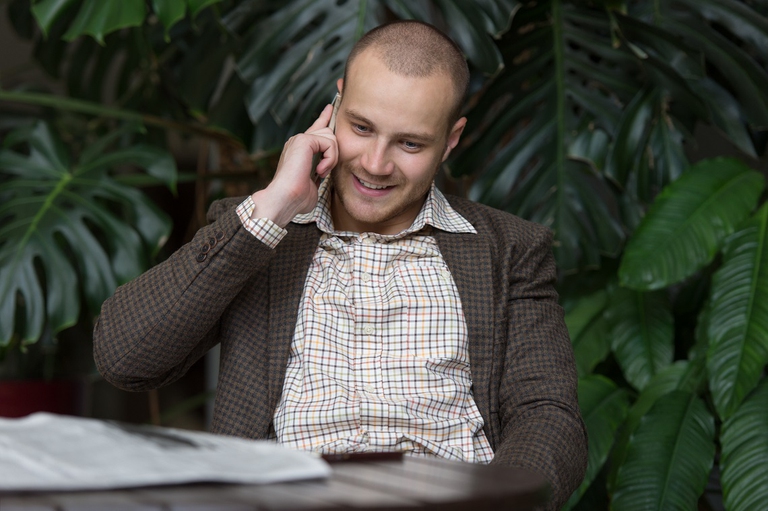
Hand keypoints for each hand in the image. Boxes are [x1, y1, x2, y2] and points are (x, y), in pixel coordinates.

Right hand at [249, 104, 337, 226]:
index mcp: (300, 150)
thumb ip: (320, 173)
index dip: (324, 117)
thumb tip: (324, 175)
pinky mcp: (304, 140)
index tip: (331, 107)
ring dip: (332, 159)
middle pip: (328, 132)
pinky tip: (319, 170)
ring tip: (320, 173)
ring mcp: (300, 139)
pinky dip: (329, 159)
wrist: (284, 200)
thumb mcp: (313, 184)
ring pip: (331, 138)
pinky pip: (329, 142)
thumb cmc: (296, 198)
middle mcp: (298, 141)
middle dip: (334, 152)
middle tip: (323, 171)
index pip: (316, 129)